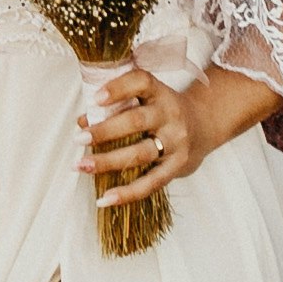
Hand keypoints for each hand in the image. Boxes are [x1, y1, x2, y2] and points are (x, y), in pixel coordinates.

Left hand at [80, 63, 198, 217]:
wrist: (204, 126)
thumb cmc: (162, 111)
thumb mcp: (146, 99)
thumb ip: (115, 106)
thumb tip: (82, 122)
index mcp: (159, 93)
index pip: (141, 82)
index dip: (118, 88)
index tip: (95, 98)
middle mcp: (170, 115)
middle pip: (136, 121)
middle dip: (105, 131)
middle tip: (79, 138)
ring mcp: (176, 142)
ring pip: (140, 153)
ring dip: (107, 161)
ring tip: (81, 166)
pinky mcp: (177, 166)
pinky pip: (151, 182)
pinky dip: (127, 193)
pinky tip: (105, 199)